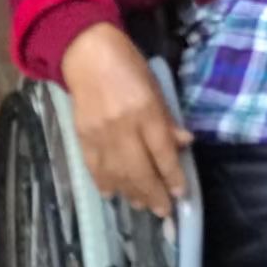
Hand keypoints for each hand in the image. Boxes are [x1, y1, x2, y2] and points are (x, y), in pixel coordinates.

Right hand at [61, 23, 193, 217]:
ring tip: (143, 205)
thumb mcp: (155, 87)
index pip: (162, 151)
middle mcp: (122, 127)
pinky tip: (114, 194)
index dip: (172, 175)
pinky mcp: (81, 138)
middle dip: (154, 193)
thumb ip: (167, 119)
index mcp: (145, 111)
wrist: (87, 54)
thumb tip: (184, 144)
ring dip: (131, 193)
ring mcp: (99, 135)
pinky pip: (94, 168)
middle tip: (163, 211)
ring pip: (117, 174)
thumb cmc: (128, 66)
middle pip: (140, 170)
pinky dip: (105, 183)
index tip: (181, 194)